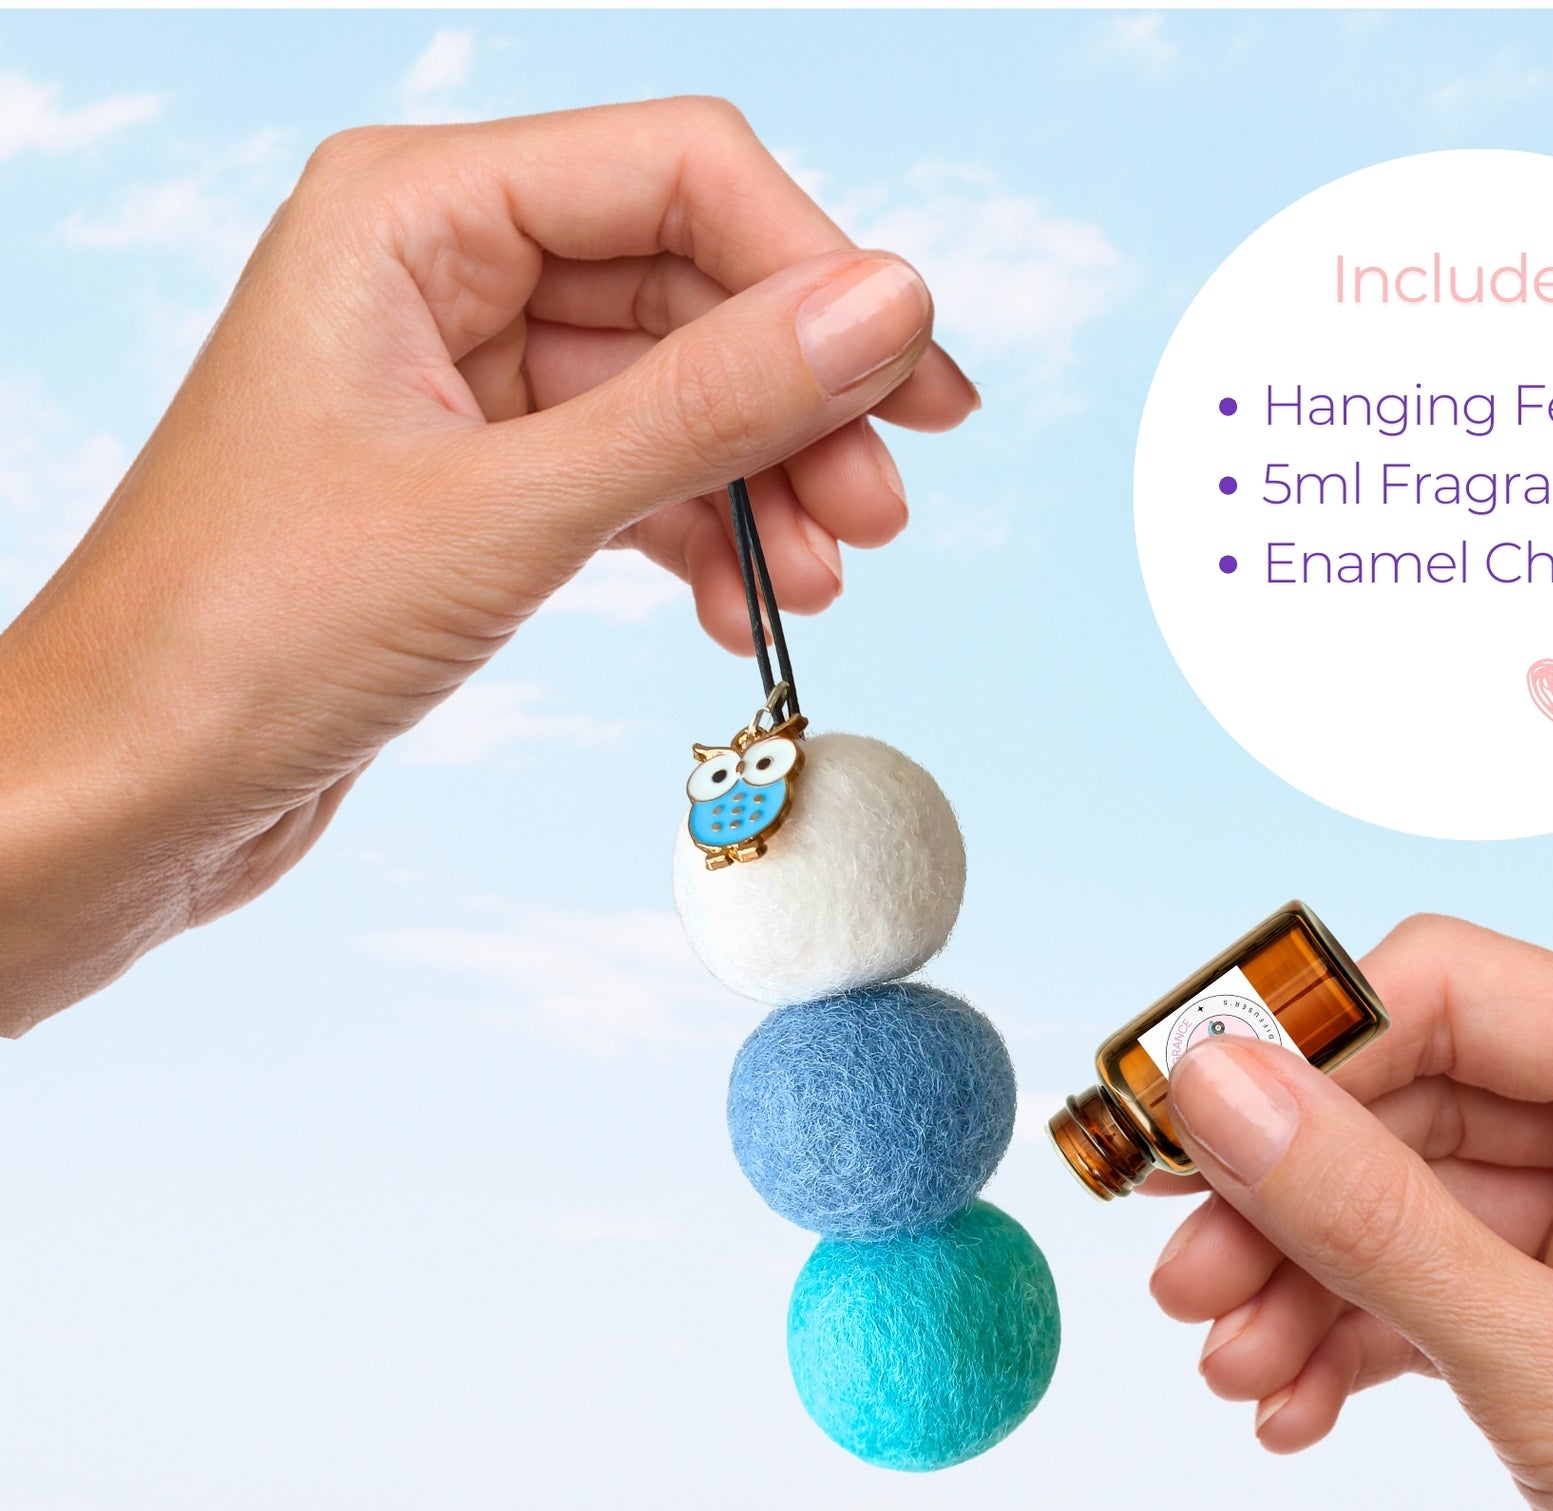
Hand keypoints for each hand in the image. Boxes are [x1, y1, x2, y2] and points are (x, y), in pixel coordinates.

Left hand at [0, 98, 976, 1033]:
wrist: (133, 791)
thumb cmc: (250, 634)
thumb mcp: (509, 512)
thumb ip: (709, 404)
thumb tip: (888, 309)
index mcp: (413, 210)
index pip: (678, 173)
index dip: (815, 272)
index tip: (915, 392)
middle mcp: (438, 269)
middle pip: (691, 284)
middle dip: (799, 400)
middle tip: (883, 511)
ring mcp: (459, 381)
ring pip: (673, 391)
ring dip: (763, 482)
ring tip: (823, 581)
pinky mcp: (476, 485)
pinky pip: (632, 476)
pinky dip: (699, 537)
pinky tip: (740, 607)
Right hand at [1149, 915, 1552, 1510]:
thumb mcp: (1541, 1363)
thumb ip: (1365, 1214)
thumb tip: (1216, 1086)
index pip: (1449, 989)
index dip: (1303, 1046)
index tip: (1183, 1119)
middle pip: (1403, 1098)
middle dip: (1284, 1193)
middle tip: (1181, 1270)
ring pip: (1394, 1200)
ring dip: (1296, 1278)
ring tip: (1227, 1363)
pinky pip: (1415, 1285)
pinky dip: (1340, 1337)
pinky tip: (1288, 1407)